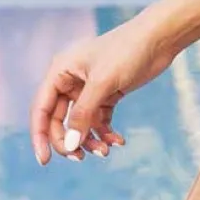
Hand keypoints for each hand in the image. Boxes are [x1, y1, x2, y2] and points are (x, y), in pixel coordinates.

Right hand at [28, 12, 175, 165]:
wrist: (159, 38)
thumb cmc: (127, 51)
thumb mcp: (102, 84)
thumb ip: (83, 114)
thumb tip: (70, 144)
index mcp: (60, 72)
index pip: (41, 110)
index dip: (40, 136)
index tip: (44, 161)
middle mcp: (70, 80)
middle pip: (59, 120)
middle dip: (69, 140)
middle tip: (81, 158)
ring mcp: (89, 88)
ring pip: (81, 123)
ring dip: (90, 140)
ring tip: (106, 151)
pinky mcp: (108, 93)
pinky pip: (99, 120)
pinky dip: (105, 132)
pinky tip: (118, 141)